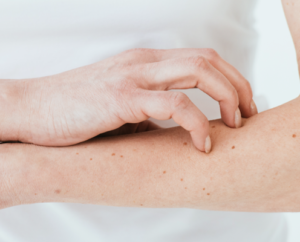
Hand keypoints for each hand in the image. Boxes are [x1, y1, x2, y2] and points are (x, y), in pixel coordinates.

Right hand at [3, 48, 256, 151]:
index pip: (201, 58)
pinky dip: (196, 122)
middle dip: (237, 86)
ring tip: (233, 125)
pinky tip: (201, 143)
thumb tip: (176, 125)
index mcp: (145, 63)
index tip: (239, 106)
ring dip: (226, 97)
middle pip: (208, 60)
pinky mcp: (121, 99)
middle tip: (247, 115)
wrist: (34, 109)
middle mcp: (143, 63)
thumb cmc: (76, 109)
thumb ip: (150, 109)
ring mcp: (133, 77)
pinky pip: (173, 104)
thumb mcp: (122, 104)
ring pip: (198, 72)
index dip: (229, 79)